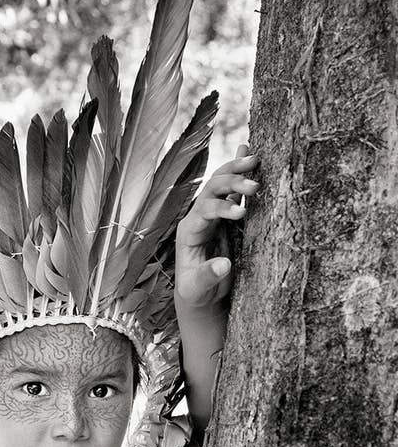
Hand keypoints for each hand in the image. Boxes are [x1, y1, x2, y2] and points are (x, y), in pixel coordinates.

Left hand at [174, 144, 258, 313]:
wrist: (200, 293)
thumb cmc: (196, 291)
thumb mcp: (197, 289)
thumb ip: (207, 276)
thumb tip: (224, 265)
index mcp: (189, 231)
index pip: (204, 210)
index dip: (222, 208)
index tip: (241, 213)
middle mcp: (199, 217)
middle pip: (212, 190)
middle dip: (231, 183)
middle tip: (254, 185)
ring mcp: (213, 215)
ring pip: (222, 184)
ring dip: (237, 171)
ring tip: (256, 160)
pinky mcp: (227, 217)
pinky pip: (234, 191)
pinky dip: (241, 173)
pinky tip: (250, 153)